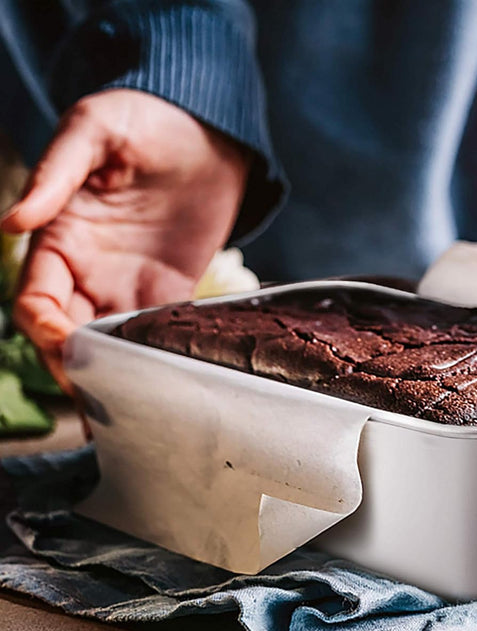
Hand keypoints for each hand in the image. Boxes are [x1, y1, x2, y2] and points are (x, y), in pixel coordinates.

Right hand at [0, 89, 249, 388]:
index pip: (36, 299)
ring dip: (114, 375)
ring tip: (127, 414)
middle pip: (69, 335)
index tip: (64, 346)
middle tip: (96, 402)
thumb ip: (56, 173)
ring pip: (111, 343)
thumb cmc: (144, 120)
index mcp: (60, 239)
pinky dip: (155, 358)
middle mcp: (90, 271)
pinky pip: (157, 332)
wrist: (207, 131)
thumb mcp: (94, 129)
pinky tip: (162, 384)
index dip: (43, 328)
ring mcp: (131, 284)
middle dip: (76, 369)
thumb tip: (11, 222)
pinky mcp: (172, 290)